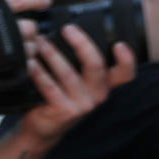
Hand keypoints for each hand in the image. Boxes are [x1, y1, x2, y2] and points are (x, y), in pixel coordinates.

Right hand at [0, 0, 51, 87]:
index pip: (21, 1)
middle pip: (29, 27)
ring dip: (30, 45)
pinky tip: (18, 59)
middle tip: (27, 28)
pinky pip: (24, 66)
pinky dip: (25, 62)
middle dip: (31, 27)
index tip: (45, 0)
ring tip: (22, 45)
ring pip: (30, 47)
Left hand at [19, 26, 135, 144]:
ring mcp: (82, 105)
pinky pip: (50, 87)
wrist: (44, 129)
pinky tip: (31, 64)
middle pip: (96, 65)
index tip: (119, 44)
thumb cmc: (60, 98)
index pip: (126, 73)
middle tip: (68, 29)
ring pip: (69, 73)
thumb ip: (82, 65)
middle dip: (81, 43)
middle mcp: (98, 95)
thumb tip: (71, 32)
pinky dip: (39, 73)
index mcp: (105, 85)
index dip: (127, 59)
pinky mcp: (64, 111)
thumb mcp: (79, 84)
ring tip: (41, 42)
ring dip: (53, 54)